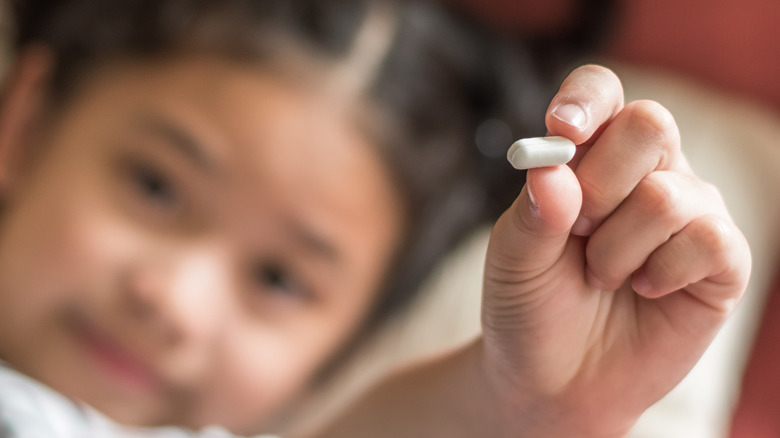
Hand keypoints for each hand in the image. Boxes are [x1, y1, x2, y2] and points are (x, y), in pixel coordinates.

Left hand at [481, 65, 750, 436]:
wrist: (551, 379)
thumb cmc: (529, 306)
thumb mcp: (514, 258)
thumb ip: (533, 213)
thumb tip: (555, 165)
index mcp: (591, 157)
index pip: (602, 94)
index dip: (587, 99)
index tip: (563, 130)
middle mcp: (646, 173)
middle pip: (650, 123)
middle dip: (601, 184)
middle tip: (576, 230)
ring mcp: (688, 214)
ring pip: (669, 195)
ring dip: (618, 249)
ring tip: (602, 277)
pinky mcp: (720, 262)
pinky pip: (709, 240)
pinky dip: (663, 272)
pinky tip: (643, 290)